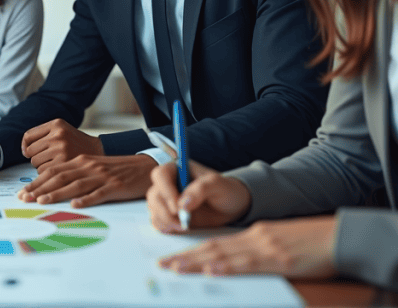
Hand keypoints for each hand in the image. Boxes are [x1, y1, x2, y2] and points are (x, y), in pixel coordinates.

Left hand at [19, 154, 155, 207]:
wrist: (144, 167)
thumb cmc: (115, 170)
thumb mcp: (92, 167)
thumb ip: (74, 174)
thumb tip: (50, 186)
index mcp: (81, 161)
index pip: (53, 171)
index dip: (36, 182)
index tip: (23, 192)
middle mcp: (88, 167)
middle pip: (60, 177)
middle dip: (40, 188)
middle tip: (24, 198)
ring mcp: (101, 176)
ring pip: (75, 184)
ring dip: (57, 193)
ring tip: (42, 201)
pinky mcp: (115, 186)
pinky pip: (99, 193)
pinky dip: (86, 199)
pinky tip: (75, 205)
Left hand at [21, 119, 103, 168]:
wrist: (100, 151)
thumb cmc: (76, 142)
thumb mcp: (62, 130)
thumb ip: (43, 134)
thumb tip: (24, 149)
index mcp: (56, 124)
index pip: (28, 135)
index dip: (25, 145)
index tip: (27, 152)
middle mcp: (58, 135)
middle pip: (30, 150)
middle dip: (34, 156)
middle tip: (45, 158)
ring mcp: (61, 148)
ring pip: (35, 162)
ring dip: (40, 165)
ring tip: (53, 162)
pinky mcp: (64, 162)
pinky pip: (43, 171)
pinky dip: (46, 172)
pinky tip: (57, 169)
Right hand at [147, 160, 250, 232]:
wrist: (230, 207)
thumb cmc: (225, 190)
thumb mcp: (218, 184)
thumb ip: (200, 189)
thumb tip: (182, 204)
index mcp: (177, 169)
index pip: (160, 175)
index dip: (165, 191)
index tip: (178, 207)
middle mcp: (168, 183)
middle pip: (153, 195)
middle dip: (165, 211)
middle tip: (181, 222)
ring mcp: (166, 199)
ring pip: (153, 209)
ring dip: (165, 220)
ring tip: (184, 226)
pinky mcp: (167, 213)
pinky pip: (156, 220)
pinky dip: (164, 227)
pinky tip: (178, 228)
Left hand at [159, 216, 337, 277]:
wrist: (339, 236)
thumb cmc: (312, 243)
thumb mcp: (279, 243)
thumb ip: (258, 250)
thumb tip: (236, 262)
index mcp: (253, 235)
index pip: (216, 243)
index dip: (192, 251)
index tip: (173, 258)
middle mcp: (254, 238)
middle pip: (213, 248)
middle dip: (186, 257)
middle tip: (163, 264)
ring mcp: (265, 247)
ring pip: (224, 254)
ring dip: (197, 262)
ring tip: (176, 267)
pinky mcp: (279, 258)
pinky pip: (248, 263)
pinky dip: (228, 266)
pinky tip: (213, 269)